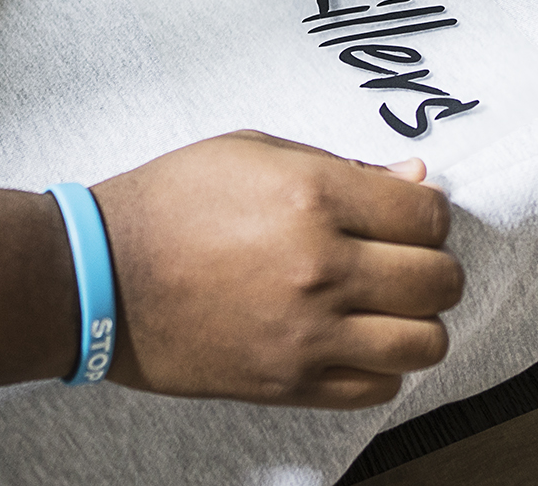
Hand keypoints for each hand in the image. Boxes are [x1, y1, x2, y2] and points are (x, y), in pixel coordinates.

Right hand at [91, 130, 463, 408]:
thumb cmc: (167, 203)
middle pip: (438, 279)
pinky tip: (357, 339)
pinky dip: (383, 365)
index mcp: (312, 196)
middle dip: (434, 264)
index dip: (429, 210)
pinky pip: (379, 387)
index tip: (412, 213)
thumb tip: (412, 177)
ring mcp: (308, 333)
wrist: (99, 276)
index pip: (426, 213)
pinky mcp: (289, 382)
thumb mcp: (252, 151)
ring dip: (419, 320)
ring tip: (390, 305)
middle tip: (407, 257)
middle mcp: (321, 267)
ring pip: (425, 342)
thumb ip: (341, 164)